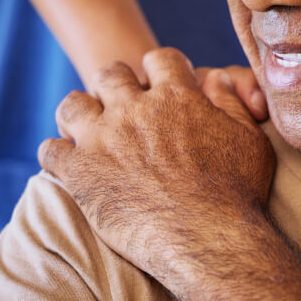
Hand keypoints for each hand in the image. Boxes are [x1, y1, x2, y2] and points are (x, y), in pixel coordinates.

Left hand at [39, 47, 275, 282]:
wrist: (208, 241)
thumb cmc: (236, 195)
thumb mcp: (250, 140)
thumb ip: (231, 104)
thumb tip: (216, 80)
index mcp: (177, 96)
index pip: (160, 59)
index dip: (159, 70)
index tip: (159, 86)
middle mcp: (135, 109)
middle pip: (111, 74)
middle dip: (115, 87)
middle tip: (120, 110)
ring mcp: (103, 138)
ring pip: (73, 104)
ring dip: (79, 114)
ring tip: (86, 132)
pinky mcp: (80, 171)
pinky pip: (51, 150)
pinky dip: (56, 155)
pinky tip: (67, 165)